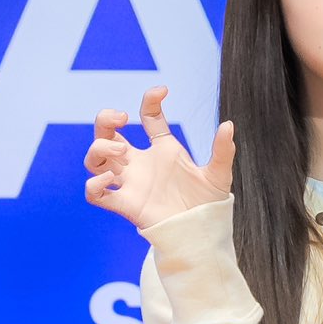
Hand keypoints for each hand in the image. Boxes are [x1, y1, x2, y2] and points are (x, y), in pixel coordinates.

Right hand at [82, 85, 235, 229]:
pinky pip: (95, 194)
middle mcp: (140, 163)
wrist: (203, 232)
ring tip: (121, 150)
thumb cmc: (207, 203)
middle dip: (105, 120)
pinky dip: (93, 185)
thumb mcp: (218, 174)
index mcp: (163, 150)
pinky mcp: (125, 204)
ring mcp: (130, 183)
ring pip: (95, 160)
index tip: (163, 91)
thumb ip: (222, 151)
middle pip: (107, 135)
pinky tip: (107, 179)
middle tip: (121, 118)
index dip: (151, 100)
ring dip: (99, 148)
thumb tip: (228, 125)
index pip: (149, 118)